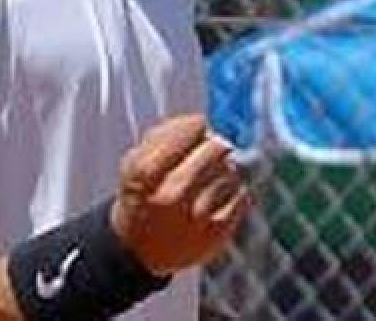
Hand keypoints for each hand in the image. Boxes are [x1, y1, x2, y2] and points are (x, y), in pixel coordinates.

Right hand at [110, 113, 250, 275]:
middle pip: (215, 148)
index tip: (197, 127)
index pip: (191, 129)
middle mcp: (170, 194)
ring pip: (230, 171)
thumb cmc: (141, 196)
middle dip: (214, 144)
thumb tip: (201, 123)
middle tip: (209, 150)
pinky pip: (241, 196)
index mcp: (146, 173)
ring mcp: (195, 217)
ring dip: (224, 169)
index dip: (197, 125)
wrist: (139, 252)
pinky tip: (218, 198)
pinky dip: (235, 193)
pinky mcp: (216, 234)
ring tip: (209, 178)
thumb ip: (163, 135)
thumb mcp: (134, 163)